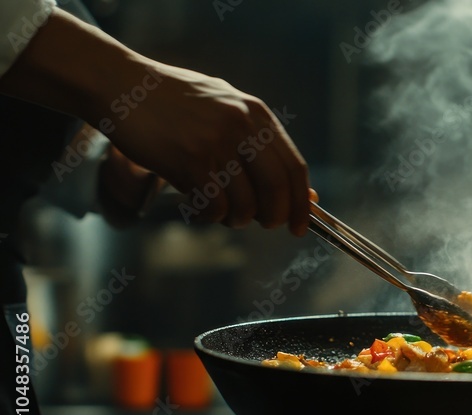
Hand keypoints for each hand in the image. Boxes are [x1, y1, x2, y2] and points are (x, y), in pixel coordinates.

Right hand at [0, 9, 312, 235]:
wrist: (122, 85)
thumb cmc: (175, 103)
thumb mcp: (227, 110)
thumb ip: (263, 146)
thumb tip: (304, 193)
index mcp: (256, 113)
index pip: (294, 167)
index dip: (300, 204)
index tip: (300, 226)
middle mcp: (241, 125)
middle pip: (277, 189)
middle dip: (274, 217)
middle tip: (265, 224)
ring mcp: (215, 143)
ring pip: (245, 204)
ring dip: (237, 218)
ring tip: (223, 209)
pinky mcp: (188, 161)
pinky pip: (215, 207)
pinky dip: (211, 216)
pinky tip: (200, 205)